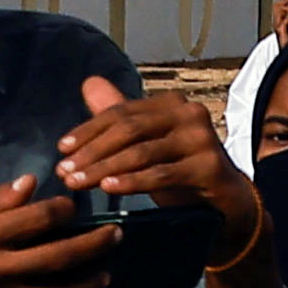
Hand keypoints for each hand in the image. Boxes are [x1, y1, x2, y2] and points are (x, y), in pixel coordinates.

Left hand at [62, 80, 263, 271]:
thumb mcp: (147, 144)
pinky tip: (109, 189)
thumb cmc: (181, 171)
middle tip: (64, 173)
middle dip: (92, 152)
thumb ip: (120, 117)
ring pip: (142, 152)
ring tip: (78, 183)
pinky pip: (162, 174)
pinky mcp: (210, 167)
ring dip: (104, 169)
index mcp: (172, 104)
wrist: (226, 204)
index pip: (122, 112)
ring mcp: (203, 139)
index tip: (62, 150)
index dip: (88, 129)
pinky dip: (132, 182)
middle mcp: (191, 113)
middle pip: (130, 129)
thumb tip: (89, 83)